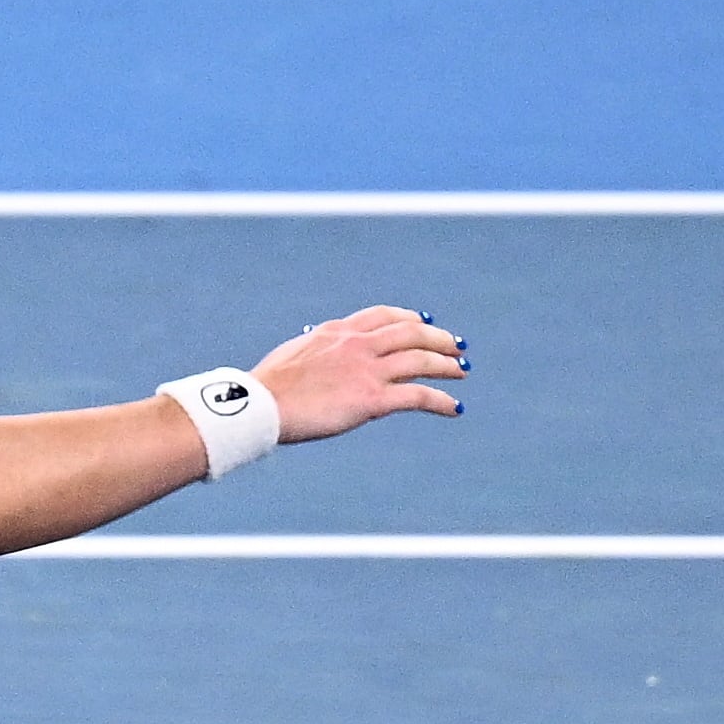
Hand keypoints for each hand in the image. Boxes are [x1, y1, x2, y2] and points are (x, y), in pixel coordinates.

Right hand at [254, 305, 463, 441]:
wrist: (260, 404)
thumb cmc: (267, 387)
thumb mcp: (294, 355)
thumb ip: (315, 351)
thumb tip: (317, 353)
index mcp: (336, 331)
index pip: (382, 315)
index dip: (408, 317)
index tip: (424, 322)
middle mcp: (356, 344)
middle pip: (410, 332)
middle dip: (437, 337)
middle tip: (455, 345)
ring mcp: (366, 369)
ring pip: (420, 359)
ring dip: (446, 364)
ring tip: (462, 371)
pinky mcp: (372, 398)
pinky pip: (418, 396)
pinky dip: (441, 400)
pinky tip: (455, 408)